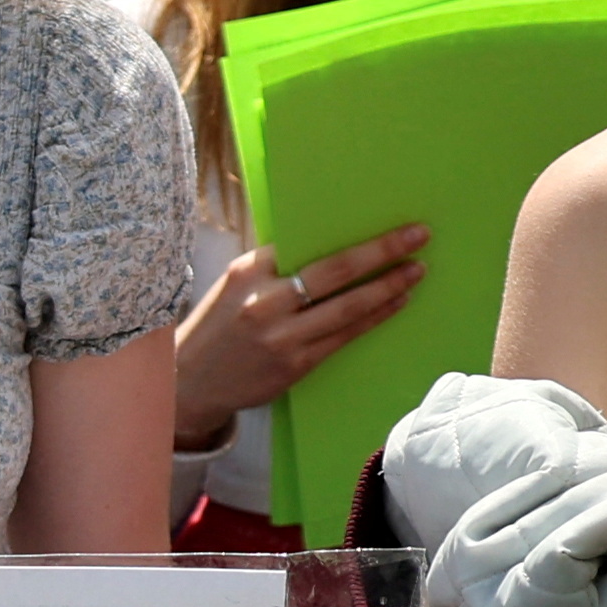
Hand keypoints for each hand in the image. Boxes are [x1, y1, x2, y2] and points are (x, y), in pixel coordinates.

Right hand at [172, 227, 425, 443]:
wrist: (187, 383)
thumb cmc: (215, 330)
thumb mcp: (231, 289)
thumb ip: (271, 271)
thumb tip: (325, 249)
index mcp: (246, 273)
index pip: (304, 245)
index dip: (349, 236)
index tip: (385, 223)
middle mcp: (264, 302)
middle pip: (335, 270)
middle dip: (382, 251)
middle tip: (419, 236)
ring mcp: (281, 335)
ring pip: (348, 305)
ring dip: (389, 285)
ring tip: (416, 271)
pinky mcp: (295, 363)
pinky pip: (346, 334)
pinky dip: (375, 316)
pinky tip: (396, 302)